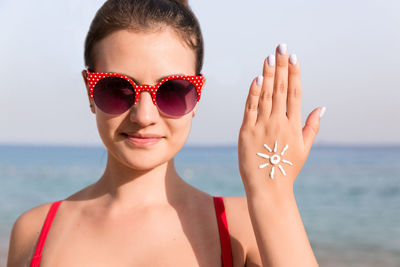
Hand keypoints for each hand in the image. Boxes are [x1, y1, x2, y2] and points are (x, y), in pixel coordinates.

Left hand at [238, 44, 324, 193]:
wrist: (268, 188)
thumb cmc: (287, 169)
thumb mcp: (304, 148)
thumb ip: (312, 126)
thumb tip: (322, 106)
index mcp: (293, 125)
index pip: (294, 93)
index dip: (294, 74)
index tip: (294, 57)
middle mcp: (278, 122)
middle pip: (280, 89)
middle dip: (281, 66)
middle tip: (281, 47)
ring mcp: (261, 126)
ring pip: (265, 96)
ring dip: (268, 75)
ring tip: (269, 57)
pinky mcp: (246, 132)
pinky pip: (250, 109)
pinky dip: (253, 94)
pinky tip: (257, 79)